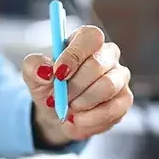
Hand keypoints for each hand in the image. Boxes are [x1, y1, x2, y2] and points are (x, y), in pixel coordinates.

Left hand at [22, 25, 132, 145]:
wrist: (57, 110)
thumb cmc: (49, 85)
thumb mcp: (33, 74)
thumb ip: (34, 66)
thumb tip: (45, 70)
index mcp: (86, 40)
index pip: (90, 37)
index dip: (74, 55)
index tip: (58, 74)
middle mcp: (108, 55)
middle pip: (98, 64)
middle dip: (73, 86)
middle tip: (57, 99)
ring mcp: (119, 77)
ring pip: (107, 87)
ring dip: (82, 103)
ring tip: (66, 111)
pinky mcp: (124, 100)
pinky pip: (113, 110)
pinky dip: (89, 120)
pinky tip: (75, 121)